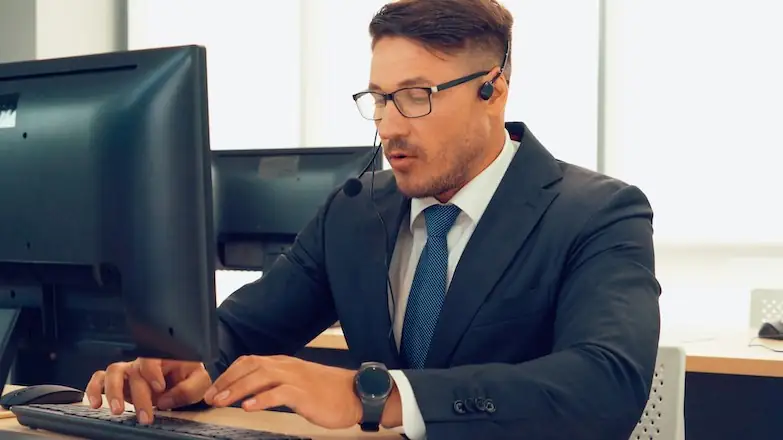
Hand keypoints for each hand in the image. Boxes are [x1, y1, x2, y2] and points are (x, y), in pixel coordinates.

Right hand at [85, 358, 211, 423]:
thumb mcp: (199, 382)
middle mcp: (144, 363)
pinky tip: (96, 404)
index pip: (153, 357)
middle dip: (139, 397)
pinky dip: (94, 389)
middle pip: (134, 371)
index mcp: (165, 358)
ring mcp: (129, 371)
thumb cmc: (188, 379)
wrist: (181, 383)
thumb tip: (164, 399)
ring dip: (112, 391)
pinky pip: (99, 379)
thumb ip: (188, 389)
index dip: (153, 371)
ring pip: (114, 371)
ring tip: (117, 411)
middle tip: (146, 418)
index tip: (160, 388)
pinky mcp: (118, 382)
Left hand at [204, 355, 367, 429]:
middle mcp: (287, 367)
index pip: (249, 361)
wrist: (357, 394)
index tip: (214, 388)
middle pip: (250, 366)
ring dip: (237, 389)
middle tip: (211, 396)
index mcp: (284, 363)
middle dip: (227, 381)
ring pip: (260, 377)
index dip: (228, 374)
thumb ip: (276, 383)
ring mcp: (296, 378)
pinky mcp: (305, 393)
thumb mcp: (299, 383)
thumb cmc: (330, 392)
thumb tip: (251, 392)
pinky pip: (278, 393)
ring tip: (222, 401)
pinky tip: (248, 407)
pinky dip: (261, 399)